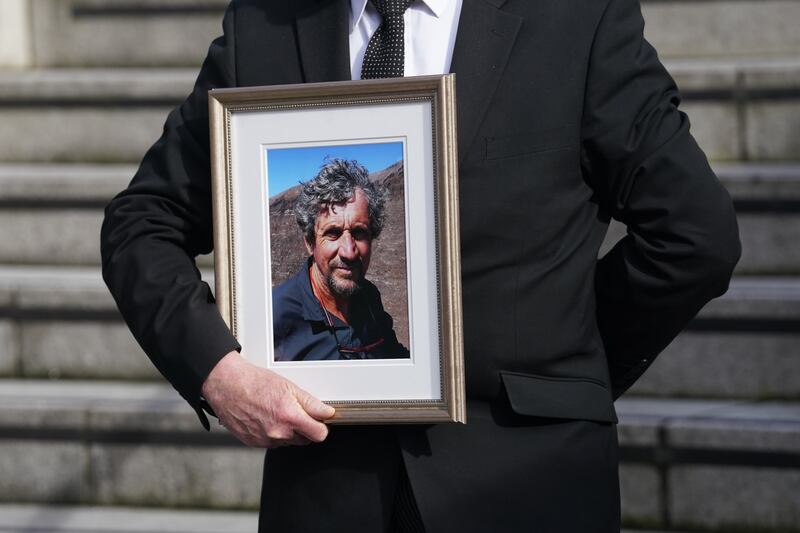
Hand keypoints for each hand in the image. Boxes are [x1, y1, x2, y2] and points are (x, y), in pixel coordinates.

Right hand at [201, 351, 335, 447]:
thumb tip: (327, 413)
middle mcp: (278, 433)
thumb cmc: (254, 383)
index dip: (321, 427)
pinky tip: (265, 418)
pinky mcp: (254, 443)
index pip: (319, 435)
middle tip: (295, 411)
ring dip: (287, 431)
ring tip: (276, 412)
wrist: (226, 386)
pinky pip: (272, 442)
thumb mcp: (289, 387)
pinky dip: (272, 433)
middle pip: (304, 439)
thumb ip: (311, 403)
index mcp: (289, 417)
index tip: (320, 421)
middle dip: (304, 428)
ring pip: (288, 441)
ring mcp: (265, 440)